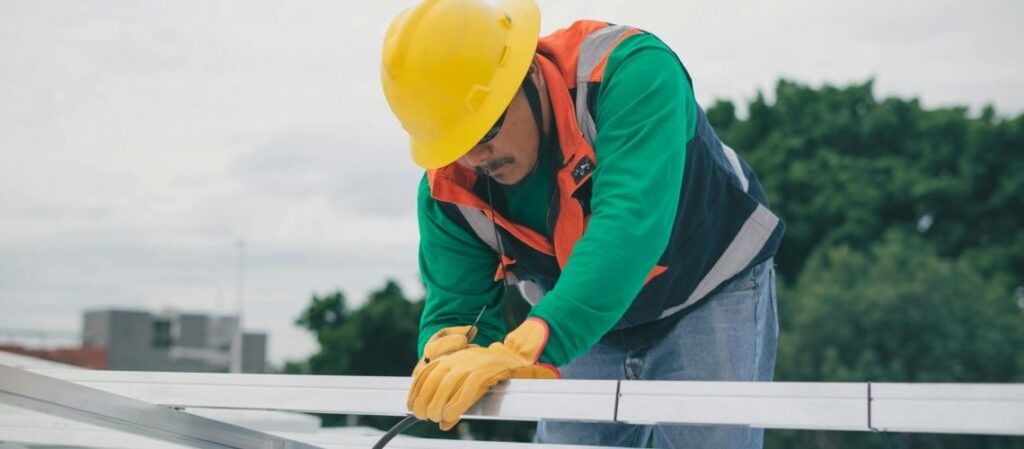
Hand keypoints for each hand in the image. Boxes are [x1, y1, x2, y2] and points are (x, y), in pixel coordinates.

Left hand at [407, 318, 558, 429]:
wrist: (520, 359)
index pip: (426, 373)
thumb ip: (455, 400)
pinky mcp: (487, 370)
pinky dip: (457, 403)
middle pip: (434, 379)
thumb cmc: (494, 373)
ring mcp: (473, 363)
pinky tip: (451, 415)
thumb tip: (442, 422)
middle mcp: (460, 358)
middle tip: (425, 416)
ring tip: (436, 417)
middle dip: (425, 400)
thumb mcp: (470, 384)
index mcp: (453, 358)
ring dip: (438, 403)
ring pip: (447, 384)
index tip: (410, 407)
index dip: (416, 391)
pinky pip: (468, 388)